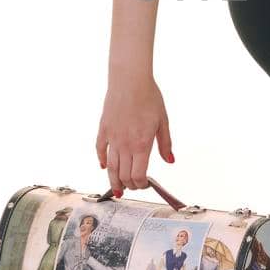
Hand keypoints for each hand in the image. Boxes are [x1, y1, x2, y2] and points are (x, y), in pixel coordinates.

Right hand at [97, 73, 172, 193]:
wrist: (130, 81)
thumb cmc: (149, 98)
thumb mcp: (163, 121)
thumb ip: (165, 144)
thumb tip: (169, 160)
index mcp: (141, 144)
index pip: (138, 175)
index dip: (141, 184)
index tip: (145, 184)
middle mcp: (124, 144)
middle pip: (123, 175)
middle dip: (129, 185)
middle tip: (133, 186)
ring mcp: (112, 138)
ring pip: (110, 167)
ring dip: (113, 180)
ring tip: (117, 189)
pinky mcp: (103, 129)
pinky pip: (100, 150)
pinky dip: (102, 161)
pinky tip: (104, 166)